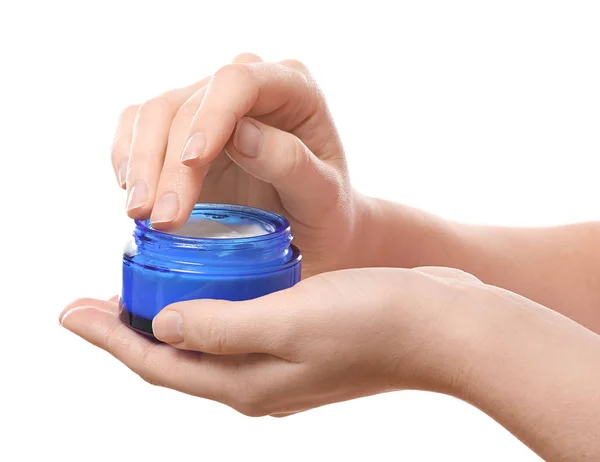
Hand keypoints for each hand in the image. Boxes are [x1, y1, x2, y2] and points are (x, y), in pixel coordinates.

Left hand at [60, 267, 481, 416]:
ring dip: (168, 318)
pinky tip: (207, 283)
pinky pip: (237, 325)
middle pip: (174, 357)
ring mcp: (280, 361)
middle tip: (94, 300)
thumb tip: (161, 328)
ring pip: (205, 341)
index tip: (69, 311)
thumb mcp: (286, 321)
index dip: (109, 338)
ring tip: (141, 289)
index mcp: (247, 383)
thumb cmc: (371, 321)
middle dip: (129, 330)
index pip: (157, 364)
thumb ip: (218, 328)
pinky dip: (209, 307)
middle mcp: (257, 380)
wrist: (441, 327)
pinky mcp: (301, 338)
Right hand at [111, 54, 365, 277]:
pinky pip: (139, 128)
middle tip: (163, 218)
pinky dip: (128, 157)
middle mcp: (246, 87)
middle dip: (169, 162)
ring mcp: (210, 107)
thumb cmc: (326, 212)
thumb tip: (242, 135)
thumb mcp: (324, 195)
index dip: (210, 117)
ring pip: (156, 115)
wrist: (312, 230)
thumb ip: (292, 163)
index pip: (239, 82)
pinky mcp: (182, 131)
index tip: (193, 162)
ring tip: (140, 214)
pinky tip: (130, 191)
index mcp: (291, 88)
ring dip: (141, 165)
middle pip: (189, 105)